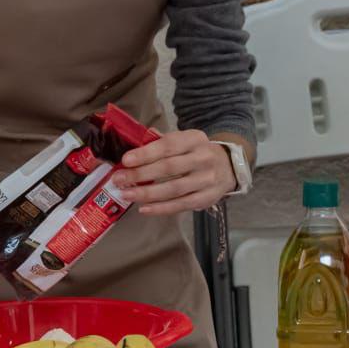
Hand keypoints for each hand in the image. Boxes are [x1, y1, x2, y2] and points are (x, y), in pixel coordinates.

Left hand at [110, 129, 236, 216]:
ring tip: (127, 195)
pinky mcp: (207, 198)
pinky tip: (144, 208)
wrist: (229, 166)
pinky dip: (161, 209)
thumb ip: (162, 141)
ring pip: (174, 189)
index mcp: (194, 139)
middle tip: (119, 180)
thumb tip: (134, 142)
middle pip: (169, 168)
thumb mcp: (185, 140)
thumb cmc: (197, 152)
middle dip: (141, 174)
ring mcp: (207, 180)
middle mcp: (203, 158)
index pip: (168, 145)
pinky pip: (181, 205)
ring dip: (147, 193)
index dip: (146, 153)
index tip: (126, 160)